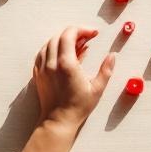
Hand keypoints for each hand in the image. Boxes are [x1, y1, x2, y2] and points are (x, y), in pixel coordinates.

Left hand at [21, 27, 114, 151]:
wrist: (57, 121)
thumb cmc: (78, 107)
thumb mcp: (97, 89)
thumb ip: (106, 70)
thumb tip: (112, 56)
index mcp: (66, 64)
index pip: (69, 35)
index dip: (82, 30)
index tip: (93, 33)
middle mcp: (52, 63)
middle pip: (59, 36)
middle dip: (74, 33)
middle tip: (87, 38)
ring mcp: (43, 68)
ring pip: (49, 43)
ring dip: (63, 39)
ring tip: (76, 45)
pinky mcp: (38, 74)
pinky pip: (42, 53)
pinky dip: (52, 48)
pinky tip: (62, 53)